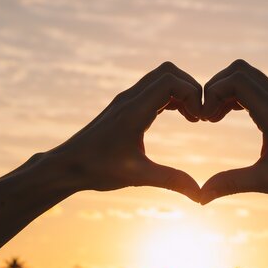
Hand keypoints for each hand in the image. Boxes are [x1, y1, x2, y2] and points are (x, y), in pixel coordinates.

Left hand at [47, 62, 202, 201]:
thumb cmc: (98, 169)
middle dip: (190, 89)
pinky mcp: (126, 107)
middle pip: (168, 72)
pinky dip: (171, 97)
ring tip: (193, 118)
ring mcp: (127, 100)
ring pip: (161, 78)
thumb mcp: (138, 176)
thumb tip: (200, 196)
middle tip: (200, 116)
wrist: (67, 166)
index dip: (192, 94)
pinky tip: (180, 117)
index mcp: (133, 110)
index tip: (200, 119)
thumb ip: (171, 181)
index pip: (170, 81)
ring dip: (181, 92)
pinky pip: (154, 90)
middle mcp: (130, 99)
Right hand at [200, 59, 267, 203]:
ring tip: (214, 118)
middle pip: (238, 70)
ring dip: (226, 91)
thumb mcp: (267, 182)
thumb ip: (231, 184)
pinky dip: (238, 95)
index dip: (212, 93)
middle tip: (206, 117)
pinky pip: (256, 86)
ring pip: (247, 75)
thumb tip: (200, 197)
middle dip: (215, 88)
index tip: (205, 120)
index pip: (235, 79)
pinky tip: (230, 116)